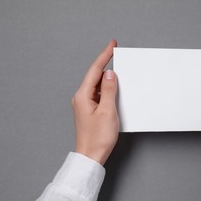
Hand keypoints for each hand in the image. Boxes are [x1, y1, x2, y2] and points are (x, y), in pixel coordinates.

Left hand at [72, 40, 118, 164]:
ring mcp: (85, 104)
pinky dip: (107, 88)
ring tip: (119, 68)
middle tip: (115, 51)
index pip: (95, 70)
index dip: (104, 56)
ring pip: (97, 84)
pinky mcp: (90, 109)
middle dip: (106, 62)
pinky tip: (115, 87)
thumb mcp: (107, 111)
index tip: (112, 45)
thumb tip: (110, 74)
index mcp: (83, 95)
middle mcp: (81, 97)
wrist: (91, 156)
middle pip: (95, 75)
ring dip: (107, 76)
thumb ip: (109, 90)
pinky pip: (99, 93)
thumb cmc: (98, 137)